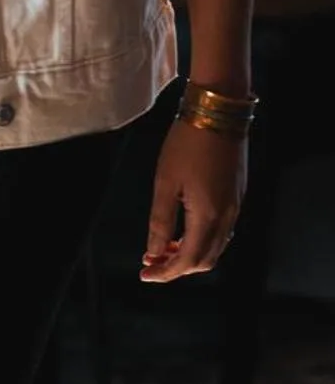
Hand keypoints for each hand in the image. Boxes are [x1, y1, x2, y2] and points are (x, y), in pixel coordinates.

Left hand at [140, 119, 247, 282]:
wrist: (219, 109)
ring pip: (215, 248)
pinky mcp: (238, 195)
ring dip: (190, 255)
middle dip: (177, 268)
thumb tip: (154, 253)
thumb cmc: (187, 143)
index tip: (145, 273)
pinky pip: (222, 232)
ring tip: (164, 248)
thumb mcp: (165, 184)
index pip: (188, 261)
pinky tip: (184, 232)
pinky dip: (202, 240)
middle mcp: (226, 216)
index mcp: (207, 216)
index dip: (165, 273)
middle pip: (204, 261)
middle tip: (152, 263)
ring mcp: (235, 206)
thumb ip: (160, 223)